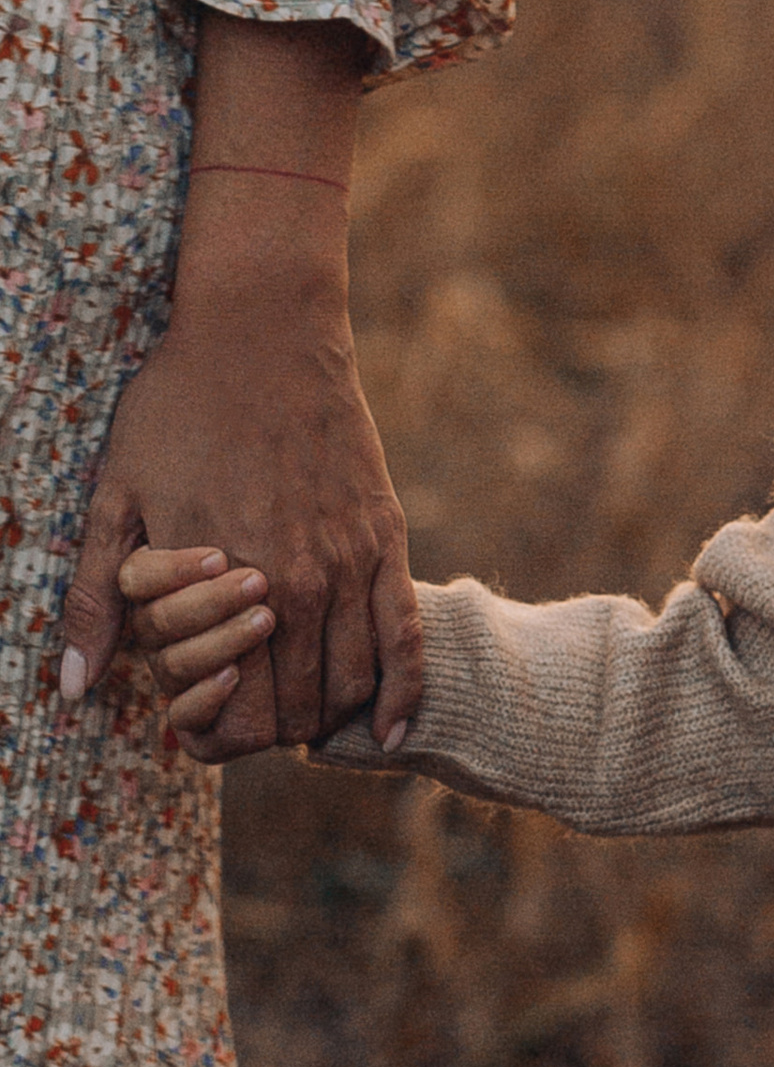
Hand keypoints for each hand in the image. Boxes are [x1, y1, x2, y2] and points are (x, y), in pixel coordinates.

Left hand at [56, 15, 420, 756]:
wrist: (261, 329)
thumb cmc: (176, 405)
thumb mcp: (115, 497)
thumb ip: (97, 598)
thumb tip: (75, 687)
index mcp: (222, 581)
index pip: (232, 709)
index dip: (212, 737)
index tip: (196, 732)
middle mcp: (295, 583)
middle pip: (293, 708)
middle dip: (263, 729)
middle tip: (240, 715)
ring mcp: (349, 562)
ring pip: (348, 684)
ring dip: (321, 715)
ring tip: (294, 712)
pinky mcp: (385, 538)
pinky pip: (405, 639)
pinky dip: (399, 696)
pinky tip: (385, 732)